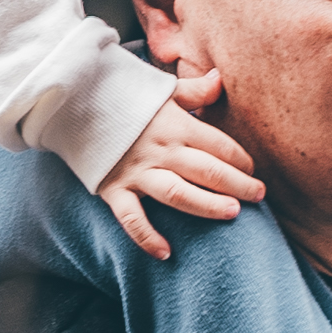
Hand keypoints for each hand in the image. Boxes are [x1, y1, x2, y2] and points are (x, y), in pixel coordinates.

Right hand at [100, 67, 264, 263]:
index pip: (219, 145)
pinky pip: (132, 218)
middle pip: (207, 170)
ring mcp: (137, 172)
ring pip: (178, 193)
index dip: (240, 158)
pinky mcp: (114, 189)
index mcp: (176, 124)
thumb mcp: (160, 89)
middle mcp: (161, 150)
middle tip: (258, 196)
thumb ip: (193, 91)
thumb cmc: (122, 96)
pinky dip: (147, 237)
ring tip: (232, 213)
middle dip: (238, 184)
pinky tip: (166, 252)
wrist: (72, 101)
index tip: (253, 169)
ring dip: (207, 205)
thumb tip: (218, 79)